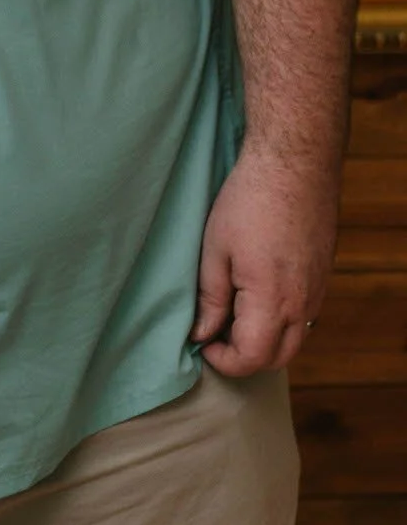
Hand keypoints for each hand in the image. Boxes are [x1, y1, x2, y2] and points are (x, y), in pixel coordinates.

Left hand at [190, 144, 336, 376]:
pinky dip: (281, 321)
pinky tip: (256, 296)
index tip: (202, 343)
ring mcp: (318, 291)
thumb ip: (210, 299)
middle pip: (277, 358)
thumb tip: (202, 334)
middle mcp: (303, 303)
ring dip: (265, 340)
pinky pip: (305, 317)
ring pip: (295, 339)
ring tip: (233, 314)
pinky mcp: (323, 276)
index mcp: (272, 300)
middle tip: (215, 335)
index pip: (252, 358)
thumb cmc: (249, 200)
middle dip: (244, 357)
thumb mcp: (215, 250)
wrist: (295, 163)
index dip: (223, 360)